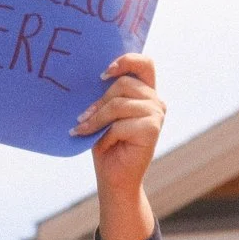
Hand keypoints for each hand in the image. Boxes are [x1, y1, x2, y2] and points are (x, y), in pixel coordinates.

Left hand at [74, 54, 165, 198]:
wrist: (115, 178)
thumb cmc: (107, 144)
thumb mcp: (105, 114)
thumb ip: (108, 95)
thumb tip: (93, 77)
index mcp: (146, 92)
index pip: (144, 64)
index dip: (126, 60)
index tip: (102, 74)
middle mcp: (156, 100)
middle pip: (123, 84)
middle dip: (99, 102)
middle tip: (81, 118)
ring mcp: (157, 114)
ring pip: (119, 104)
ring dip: (97, 120)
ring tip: (83, 130)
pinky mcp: (153, 129)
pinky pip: (120, 124)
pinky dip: (106, 135)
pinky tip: (102, 145)